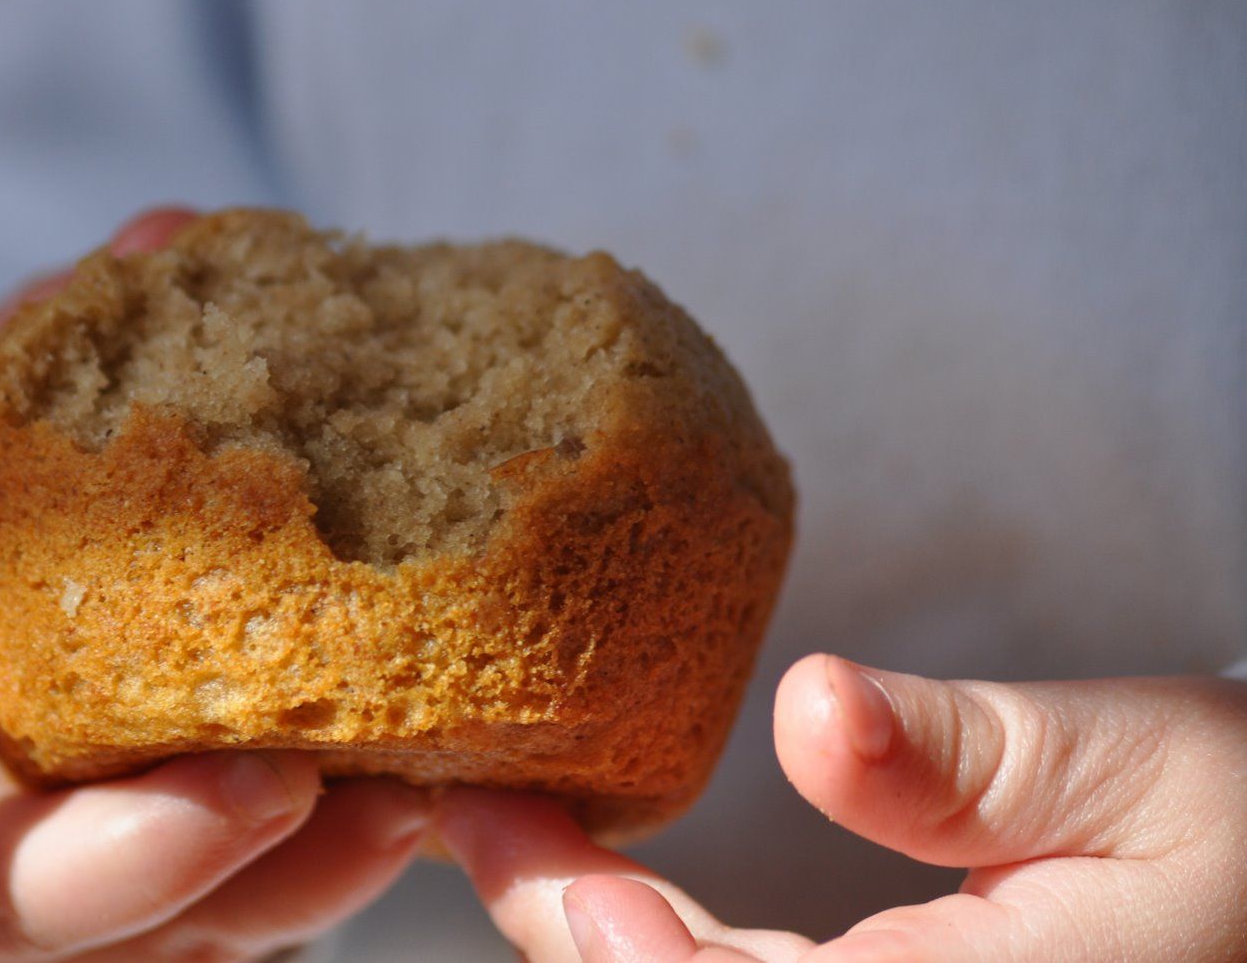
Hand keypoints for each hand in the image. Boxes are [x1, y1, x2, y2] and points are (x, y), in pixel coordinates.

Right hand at [0, 208, 430, 961]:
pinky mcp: (136, 908)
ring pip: (23, 918)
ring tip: (279, 781)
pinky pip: (203, 934)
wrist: (67, 633)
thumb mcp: (7, 408)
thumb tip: (173, 237)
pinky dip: (299, 884)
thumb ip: (60, 339)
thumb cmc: (0, 509)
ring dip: (143, 862)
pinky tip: (395, 818)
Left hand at [440, 654, 1246, 961]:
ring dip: (593, 941)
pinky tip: (593, 882)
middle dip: (573, 934)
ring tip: (504, 826)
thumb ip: (975, 758)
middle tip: (475, 808)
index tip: (551, 867)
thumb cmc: (1245, 830)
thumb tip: (812, 706)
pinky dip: (651, 950)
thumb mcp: (1144, 769)